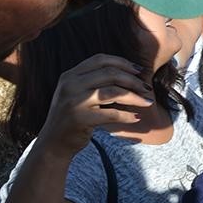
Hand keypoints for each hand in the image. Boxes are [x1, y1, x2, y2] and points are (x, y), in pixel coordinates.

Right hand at [35, 55, 154, 157]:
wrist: (54, 143)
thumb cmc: (73, 117)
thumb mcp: (77, 93)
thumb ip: (94, 81)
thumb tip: (130, 72)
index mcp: (70, 75)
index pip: (100, 60)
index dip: (123, 63)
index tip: (139, 70)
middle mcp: (70, 85)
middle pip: (110, 74)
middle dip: (134, 80)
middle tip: (147, 88)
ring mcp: (74, 102)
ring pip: (114, 92)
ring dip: (135, 97)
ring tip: (148, 102)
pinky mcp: (80, 119)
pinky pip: (112, 114)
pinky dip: (127, 115)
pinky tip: (136, 118)